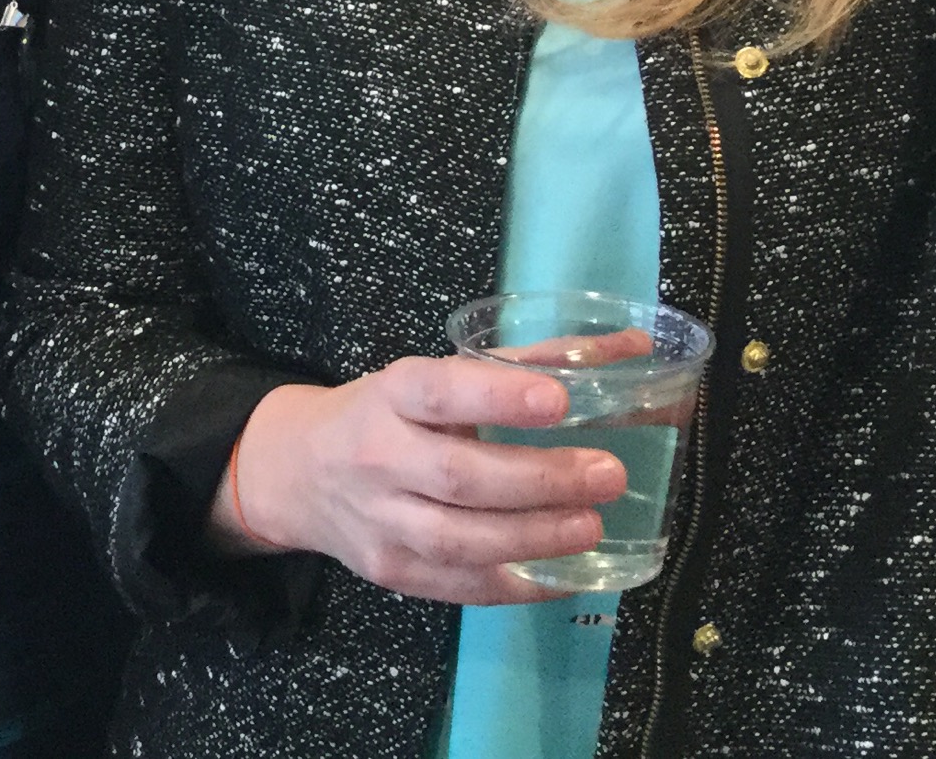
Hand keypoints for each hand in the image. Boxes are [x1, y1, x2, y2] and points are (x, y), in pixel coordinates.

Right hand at [212, 359, 625, 604]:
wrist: (302, 472)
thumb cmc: (388, 414)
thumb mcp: (438, 375)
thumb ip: (529, 363)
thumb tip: (633, 348)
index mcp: (392, 393)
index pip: (440, 392)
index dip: (499, 397)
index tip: (559, 401)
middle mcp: (378, 457)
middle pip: (458, 476)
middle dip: (539, 479)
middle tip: (607, 475)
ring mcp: (381, 522)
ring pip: (459, 541)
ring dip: (534, 538)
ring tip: (590, 526)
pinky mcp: (392, 572)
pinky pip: (460, 586)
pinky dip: (517, 585)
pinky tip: (565, 572)